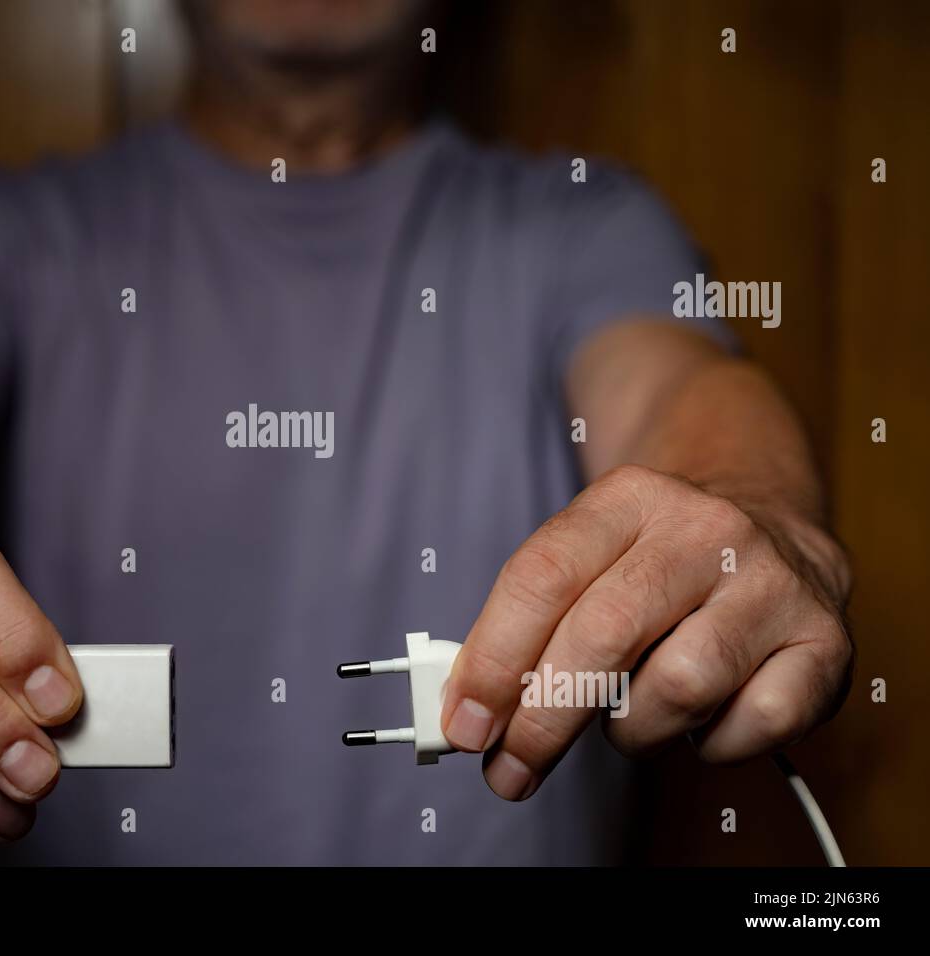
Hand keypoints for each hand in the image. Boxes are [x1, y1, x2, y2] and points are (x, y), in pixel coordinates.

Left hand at [441, 464, 851, 799]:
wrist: (766, 514)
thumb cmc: (653, 559)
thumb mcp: (587, 555)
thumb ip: (528, 622)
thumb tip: (472, 713)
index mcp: (629, 498)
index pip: (542, 577)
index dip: (492, 659)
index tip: (463, 724)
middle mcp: (706, 532)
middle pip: (603, 635)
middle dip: (543, 719)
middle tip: (510, 768)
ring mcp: (773, 584)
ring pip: (678, 688)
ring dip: (631, 729)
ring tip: (625, 721)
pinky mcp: (825, 643)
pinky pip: (754, 724)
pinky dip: (710, 745)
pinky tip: (695, 722)